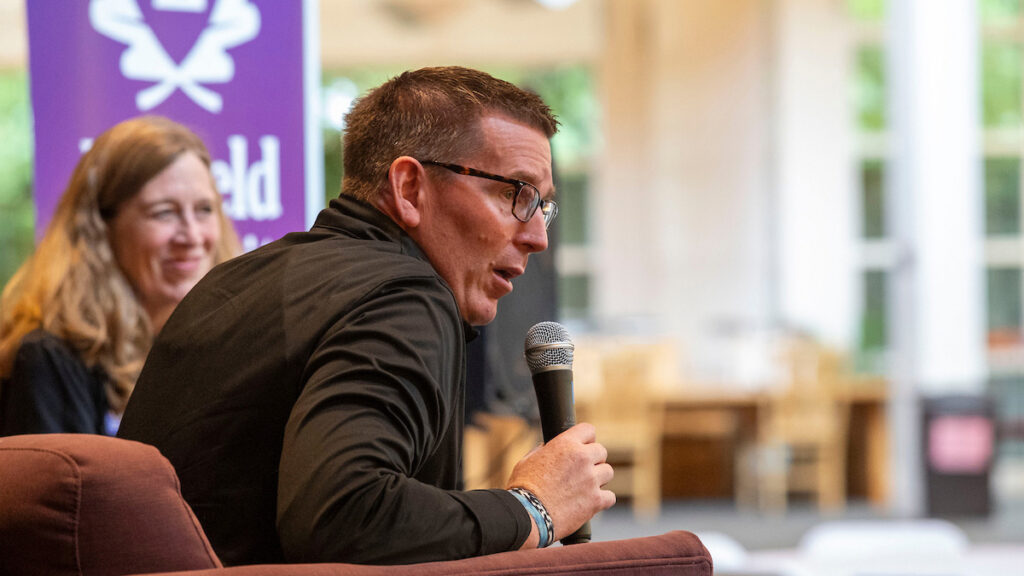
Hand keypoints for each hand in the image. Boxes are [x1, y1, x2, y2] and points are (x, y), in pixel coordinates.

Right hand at [506, 422, 614, 544]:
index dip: (586, 439)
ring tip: (585, 487)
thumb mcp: (527, 461)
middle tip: (582, 471)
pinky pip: (610, 496)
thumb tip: (546, 448)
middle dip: (593, 460)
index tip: (584, 447)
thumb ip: (542, 451)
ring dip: (599, 478)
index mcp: (565, 444)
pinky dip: (602, 500)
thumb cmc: (523, 489)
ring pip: (608, 472)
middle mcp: (582, 458)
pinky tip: (590, 503)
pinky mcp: (596, 500)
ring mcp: (591, 479)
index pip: (588, 430)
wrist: (528, 516)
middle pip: (601, 451)